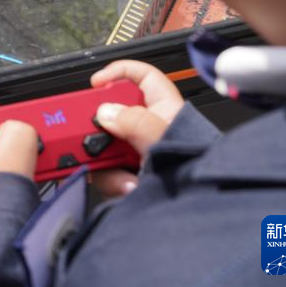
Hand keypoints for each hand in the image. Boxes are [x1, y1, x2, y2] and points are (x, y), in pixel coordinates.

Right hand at [89, 60, 184, 197]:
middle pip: (112, 113)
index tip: (96, 82)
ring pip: (103, 145)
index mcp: (165, 111)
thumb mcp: (166, 142)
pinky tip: (128, 187)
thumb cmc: (195, 172)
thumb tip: (106, 113)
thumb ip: (137, 122)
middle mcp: (147, 130)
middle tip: (90, 134)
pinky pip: (105, 171)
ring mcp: (136, 154)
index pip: (142, 77)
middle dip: (98, 126)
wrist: (196, 214)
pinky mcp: (126, 175)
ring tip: (119, 171)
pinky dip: (111, 180)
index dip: (119, 72)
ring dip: (105, 159)